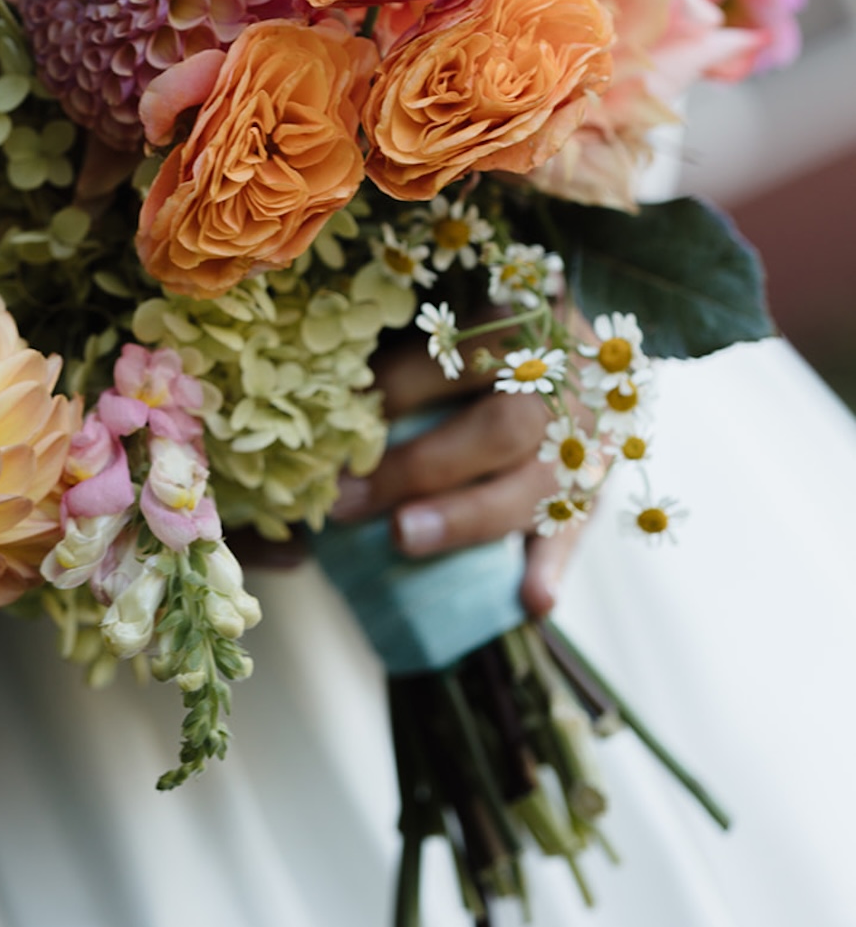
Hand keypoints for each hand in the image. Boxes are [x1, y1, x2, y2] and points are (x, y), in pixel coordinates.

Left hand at [331, 331, 586, 615]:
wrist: (585, 355)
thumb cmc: (498, 340)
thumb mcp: (464, 324)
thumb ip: (410, 355)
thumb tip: (333, 397)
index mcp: (526, 329)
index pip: (460, 359)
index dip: (396, 389)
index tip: (338, 423)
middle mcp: (564, 387)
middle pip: (499, 428)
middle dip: (421, 465)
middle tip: (350, 498)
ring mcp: (586, 444)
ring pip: (535, 486)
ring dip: (467, 517)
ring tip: (403, 536)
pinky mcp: (593, 492)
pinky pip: (575, 532)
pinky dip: (551, 567)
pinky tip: (532, 602)